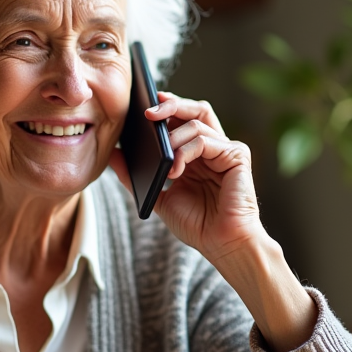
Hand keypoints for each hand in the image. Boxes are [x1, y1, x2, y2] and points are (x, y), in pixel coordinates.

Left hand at [110, 92, 261, 263]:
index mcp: (196, 153)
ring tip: (162, 158)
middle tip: (147, 113)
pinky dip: (187, 150)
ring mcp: (226, 149)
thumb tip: (113, 154)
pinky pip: (207, 140)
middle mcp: (213, 147)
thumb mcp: (158, 197)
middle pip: (194, 110)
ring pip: (197, 121)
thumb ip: (136, 176)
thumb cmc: (197, 225)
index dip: (165, 108)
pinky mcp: (237, 155)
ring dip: (173, 137)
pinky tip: (176, 169)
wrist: (222, 245)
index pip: (181, 119)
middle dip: (170, 106)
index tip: (142, 106)